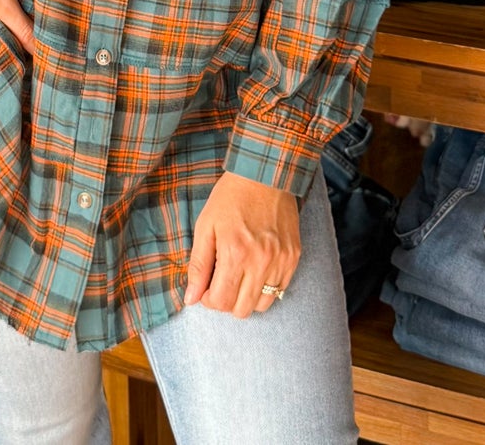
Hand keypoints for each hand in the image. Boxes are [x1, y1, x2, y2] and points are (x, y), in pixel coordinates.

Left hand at [184, 172, 299, 316]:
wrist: (264, 175)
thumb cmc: (230, 198)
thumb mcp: (205, 226)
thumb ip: (198, 265)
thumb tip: (191, 299)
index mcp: (235, 253)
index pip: (221, 302)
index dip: (209, 299)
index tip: (206, 287)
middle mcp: (261, 261)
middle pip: (241, 310)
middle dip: (226, 301)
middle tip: (221, 281)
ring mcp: (280, 261)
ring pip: (262, 305)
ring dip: (247, 297)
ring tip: (239, 276)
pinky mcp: (293, 257)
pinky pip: (280, 290)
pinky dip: (266, 287)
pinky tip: (256, 269)